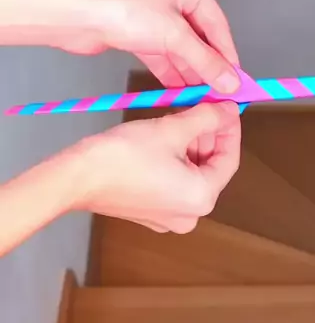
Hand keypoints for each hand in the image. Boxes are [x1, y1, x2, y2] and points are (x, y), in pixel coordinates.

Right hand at [77, 101, 240, 233]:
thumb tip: (227, 110)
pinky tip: (167, 135)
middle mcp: (190, 214)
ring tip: (183, 115)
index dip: (230, 129)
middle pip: (210, 167)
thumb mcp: (172, 129)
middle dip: (208, 135)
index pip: (229, 159)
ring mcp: (168, 216)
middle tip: (204, 106)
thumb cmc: (123, 156)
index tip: (227, 106)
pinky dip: (175, 159)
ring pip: (191, 173)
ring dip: (191, 144)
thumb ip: (207, 118)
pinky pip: (173, 182)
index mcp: (202, 199)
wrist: (76, 178)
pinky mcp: (150, 211)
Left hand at [78, 0, 239, 92]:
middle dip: (208, 65)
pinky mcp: (136, 32)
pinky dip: (171, 72)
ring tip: (204, 96)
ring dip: (190, 72)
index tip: (236, 78)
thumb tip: (230, 81)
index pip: (216, 23)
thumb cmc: (122, 9)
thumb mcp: (174, 36)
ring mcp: (152, 14)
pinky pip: (161, 54)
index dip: (227, 52)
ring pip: (179, 48)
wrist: (75, 16)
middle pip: (198, 36)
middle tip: (221, 91)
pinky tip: (182, 91)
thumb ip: (205, 60)